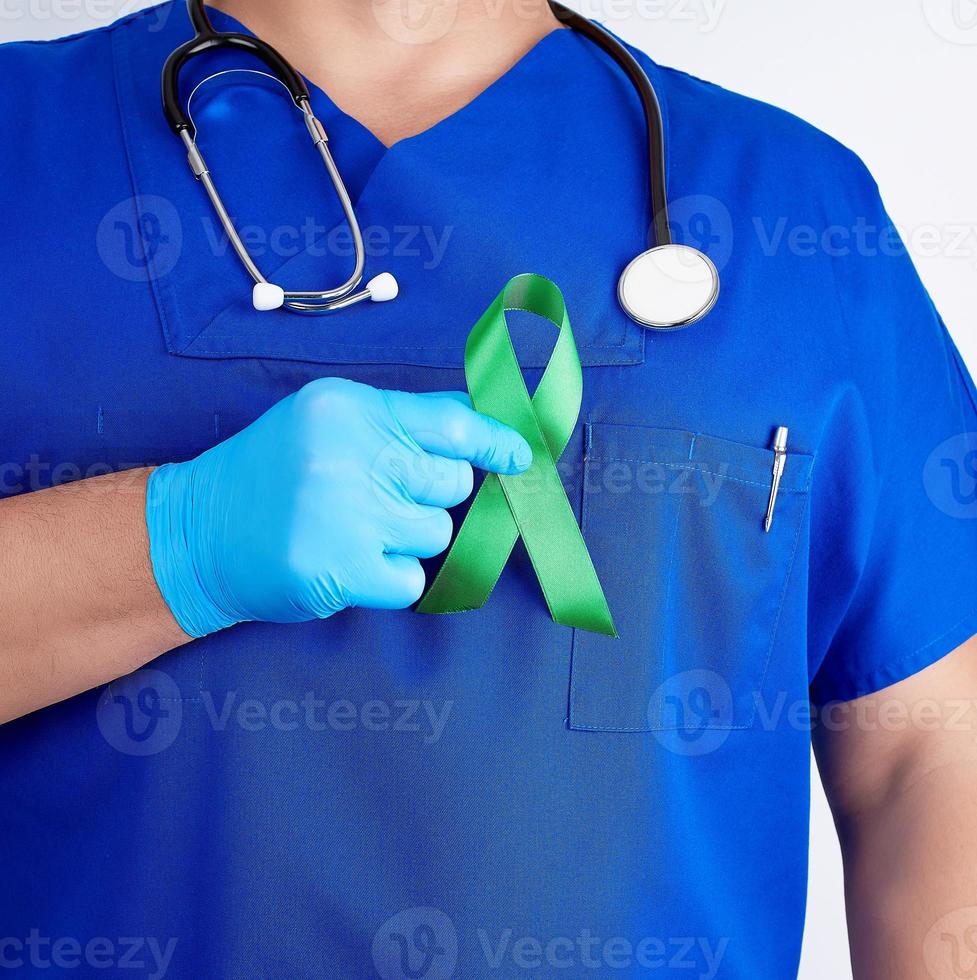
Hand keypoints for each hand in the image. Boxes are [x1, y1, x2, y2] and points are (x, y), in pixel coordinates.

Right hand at [145, 378, 531, 636]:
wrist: (200, 533)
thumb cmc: (272, 473)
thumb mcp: (326, 420)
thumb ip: (398, 422)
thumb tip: (480, 430)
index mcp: (350, 409)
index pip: (449, 423)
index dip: (494, 441)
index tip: (520, 456)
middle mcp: (352, 456)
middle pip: (452, 485)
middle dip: (429, 497)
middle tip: (380, 499)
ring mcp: (348, 515)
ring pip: (437, 534)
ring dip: (407, 539)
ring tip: (354, 530)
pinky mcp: (343, 570)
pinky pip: (414, 579)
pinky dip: (391, 576)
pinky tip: (350, 561)